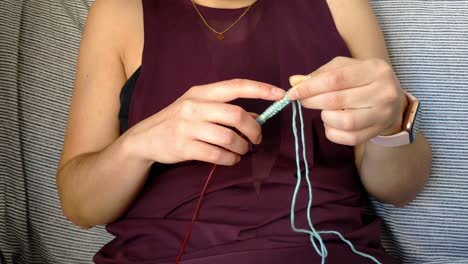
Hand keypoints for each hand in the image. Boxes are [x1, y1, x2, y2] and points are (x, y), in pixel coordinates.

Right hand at [124, 79, 285, 165]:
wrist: (145, 138)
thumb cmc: (178, 120)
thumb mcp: (197, 106)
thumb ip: (223, 109)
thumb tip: (257, 118)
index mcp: (200, 92)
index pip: (235, 86)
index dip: (260, 89)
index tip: (280, 94)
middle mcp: (194, 106)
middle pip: (237, 115)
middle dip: (254, 129)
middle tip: (257, 138)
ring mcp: (188, 127)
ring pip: (229, 137)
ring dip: (242, 147)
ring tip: (242, 150)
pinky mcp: (185, 147)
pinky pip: (217, 155)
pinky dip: (231, 159)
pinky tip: (232, 159)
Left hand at [288, 57, 406, 145]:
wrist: (394, 100)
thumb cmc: (363, 80)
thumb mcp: (345, 68)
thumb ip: (320, 74)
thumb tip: (294, 81)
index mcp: (374, 69)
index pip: (335, 79)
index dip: (310, 87)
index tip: (292, 92)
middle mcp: (382, 91)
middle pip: (337, 100)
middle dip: (312, 101)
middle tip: (303, 101)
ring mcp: (382, 114)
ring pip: (344, 121)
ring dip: (325, 117)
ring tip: (323, 111)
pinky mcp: (378, 130)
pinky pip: (350, 138)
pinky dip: (333, 133)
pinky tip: (331, 124)